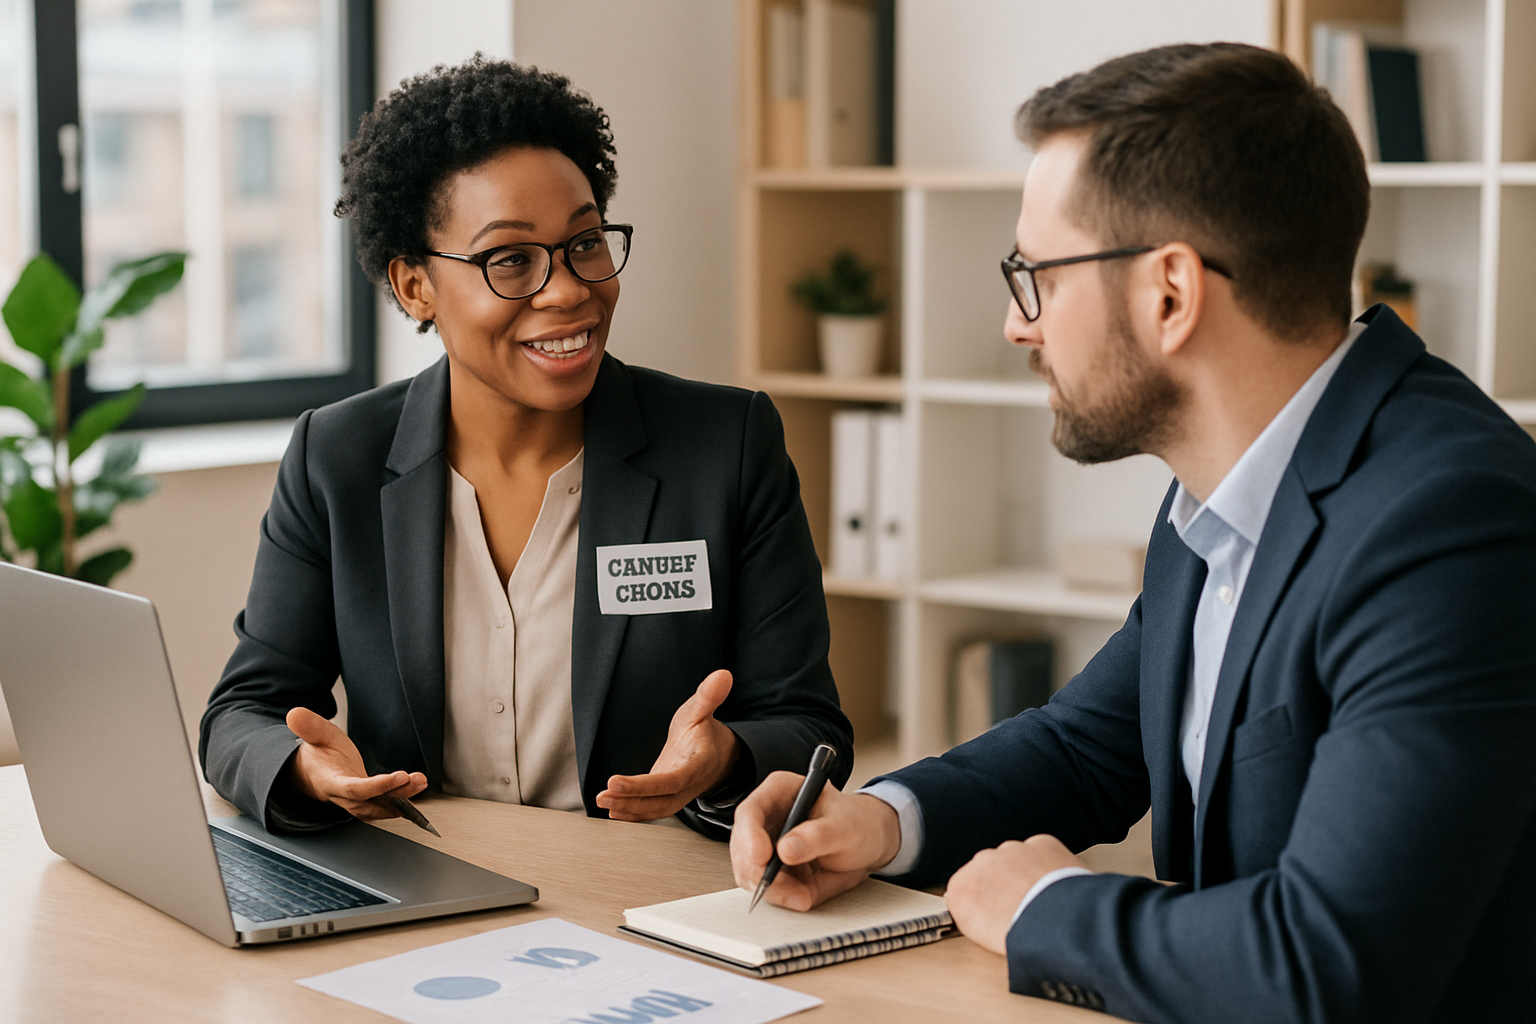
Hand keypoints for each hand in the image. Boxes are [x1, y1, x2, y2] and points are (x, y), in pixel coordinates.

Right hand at [284, 707, 426, 820]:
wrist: (309, 772)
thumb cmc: (316, 754)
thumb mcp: (315, 735)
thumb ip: (309, 726)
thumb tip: (294, 714)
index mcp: (329, 782)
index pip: (353, 790)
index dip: (375, 787)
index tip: (398, 777)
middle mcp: (344, 796)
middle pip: (370, 803)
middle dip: (395, 795)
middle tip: (416, 780)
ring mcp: (355, 801)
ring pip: (379, 807)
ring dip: (402, 798)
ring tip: (421, 781)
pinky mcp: (366, 800)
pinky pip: (383, 804)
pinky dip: (402, 799)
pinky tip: (416, 787)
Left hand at [597, 669, 740, 821]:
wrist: (716, 753)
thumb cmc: (703, 730)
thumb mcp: (702, 710)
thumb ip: (709, 695)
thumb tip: (722, 675)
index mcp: (698, 763)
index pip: (672, 780)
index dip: (645, 785)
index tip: (616, 781)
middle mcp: (689, 784)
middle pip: (661, 800)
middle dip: (631, 800)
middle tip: (604, 796)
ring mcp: (678, 794)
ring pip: (655, 808)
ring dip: (629, 809)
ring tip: (604, 802)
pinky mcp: (667, 797)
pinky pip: (651, 809)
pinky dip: (633, 813)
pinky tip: (613, 809)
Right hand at [729, 772, 901, 910]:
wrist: (870, 842)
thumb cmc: (858, 823)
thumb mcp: (845, 826)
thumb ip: (817, 836)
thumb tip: (786, 849)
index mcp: (780, 792)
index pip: (751, 811)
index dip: (749, 835)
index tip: (761, 856)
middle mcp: (767, 818)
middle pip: (743, 846)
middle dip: (758, 871)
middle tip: (782, 887)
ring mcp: (767, 845)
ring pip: (749, 872)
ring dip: (772, 889)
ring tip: (802, 895)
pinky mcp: (774, 870)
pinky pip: (767, 889)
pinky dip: (782, 897)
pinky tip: (803, 896)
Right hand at [945, 834, 1087, 954]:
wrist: (1055, 920)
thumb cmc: (1019, 932)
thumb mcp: (979, 936)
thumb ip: (971, 914)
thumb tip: (977, 913)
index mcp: (961, 886)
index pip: (965, 889)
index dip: (981, 903)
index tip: (993, 914)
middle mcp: (982, 861)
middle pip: (989, 870)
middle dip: (1001, 884)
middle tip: (1018, 908)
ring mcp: (1012, 850)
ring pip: (1015, 859)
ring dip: (1023, 874)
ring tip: (1039, 902)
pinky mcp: (1039, 844)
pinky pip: (1041, 853)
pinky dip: (1046, 865)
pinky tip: (1054, 887)